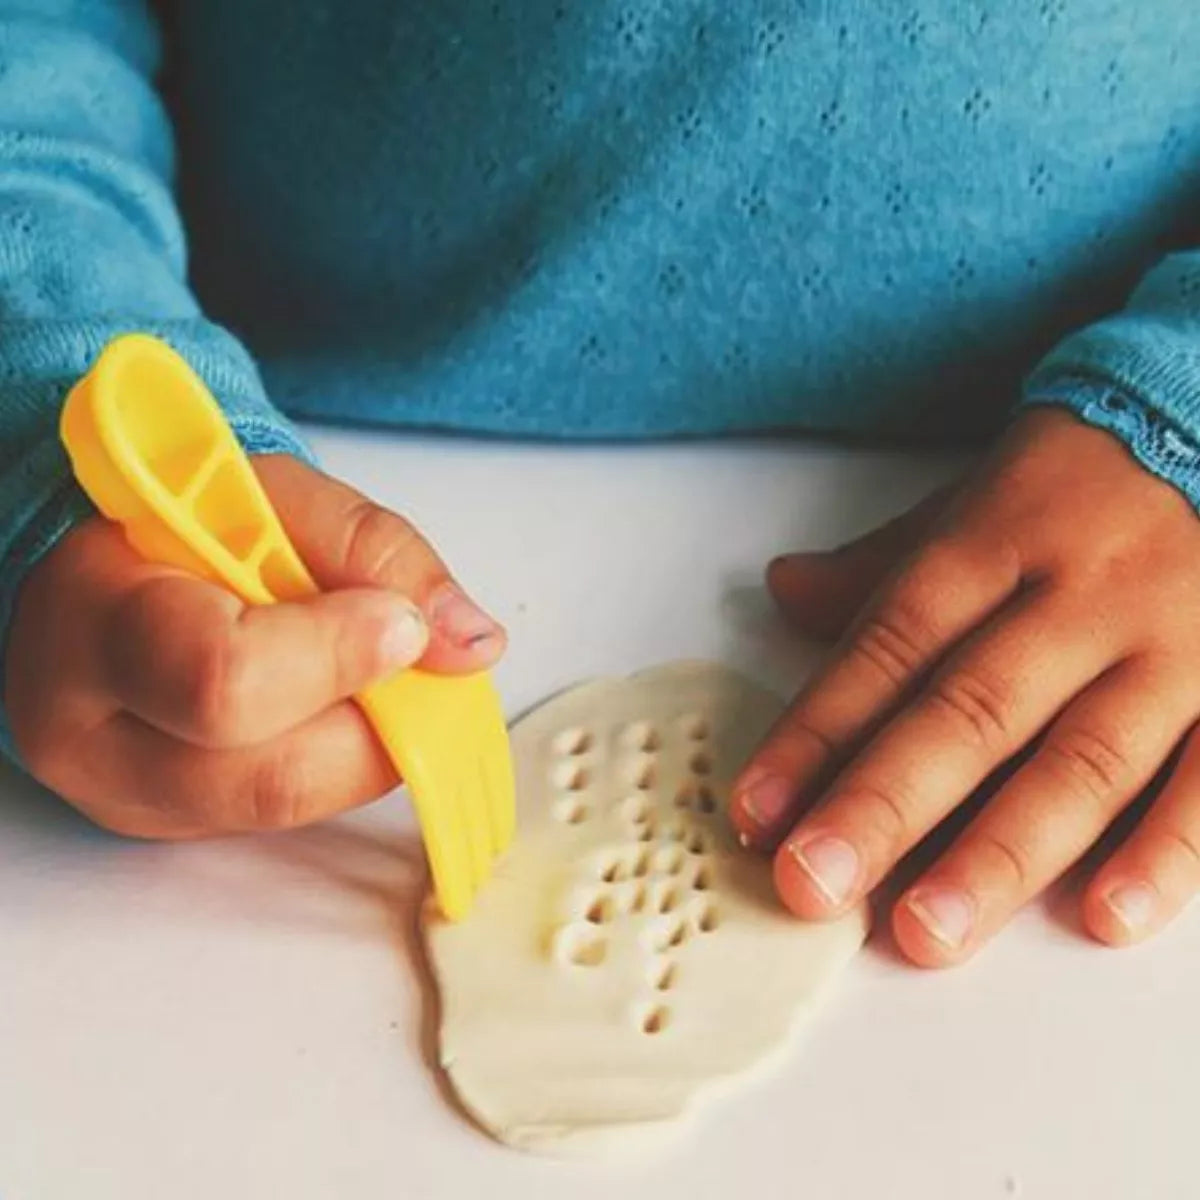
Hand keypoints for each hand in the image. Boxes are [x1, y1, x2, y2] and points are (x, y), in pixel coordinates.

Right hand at [5, 456, 505, 836]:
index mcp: (95, 616)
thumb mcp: (280, 496)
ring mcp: (133, 799)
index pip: (222, 675)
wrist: (112, 575)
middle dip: (377, 716)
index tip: (400, 621)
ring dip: (368, 739)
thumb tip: (470, 645)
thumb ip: (378, 552)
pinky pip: (294, 816)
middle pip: (273, 775)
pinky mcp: (179, 831)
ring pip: (298, 807)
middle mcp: (92, 735)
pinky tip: (329, 699)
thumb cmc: (188, 524)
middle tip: (405, 648)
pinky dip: (342, 759)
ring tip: (362, 663)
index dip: (335, 655)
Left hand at [732, 408, 1199, 963]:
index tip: (754, 810)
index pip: (889, 647)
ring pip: (1080, 760)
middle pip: (969, 711)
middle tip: (811, 886)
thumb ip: (881, 563)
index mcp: (992, 544)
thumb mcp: (970, 502)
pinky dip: (1166, 850)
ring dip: (1000, 853)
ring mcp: (1170, 647)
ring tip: (925, 931)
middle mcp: (1075, 600)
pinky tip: (1102, 916)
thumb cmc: (1074, 485)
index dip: (816, 730)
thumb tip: (781, 591)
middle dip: (884, 805)